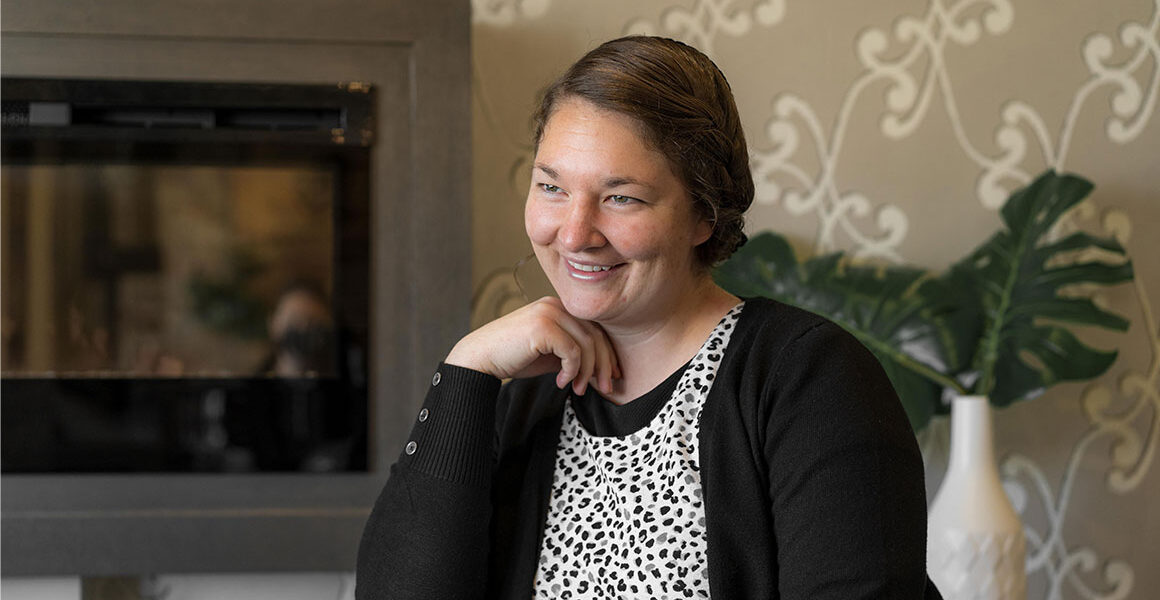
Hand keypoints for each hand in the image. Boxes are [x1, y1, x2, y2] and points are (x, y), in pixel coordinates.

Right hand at [445, 297, 618, 394]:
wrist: (479, 358)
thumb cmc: (511, 358)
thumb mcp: (548, 354)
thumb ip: (571, 353)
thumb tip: (598, 367)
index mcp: (558, 307)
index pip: (594, 327)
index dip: (607, 352)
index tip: (612, 374)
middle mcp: (555, 305)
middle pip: (595, 334)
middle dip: (603, 365)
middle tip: (606, 388)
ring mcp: (548, 313)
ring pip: (587, 344)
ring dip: (586, 372)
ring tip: (577, 389)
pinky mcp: (542, 326)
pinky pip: (572, 351)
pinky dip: (572, 371)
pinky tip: (561, 382)